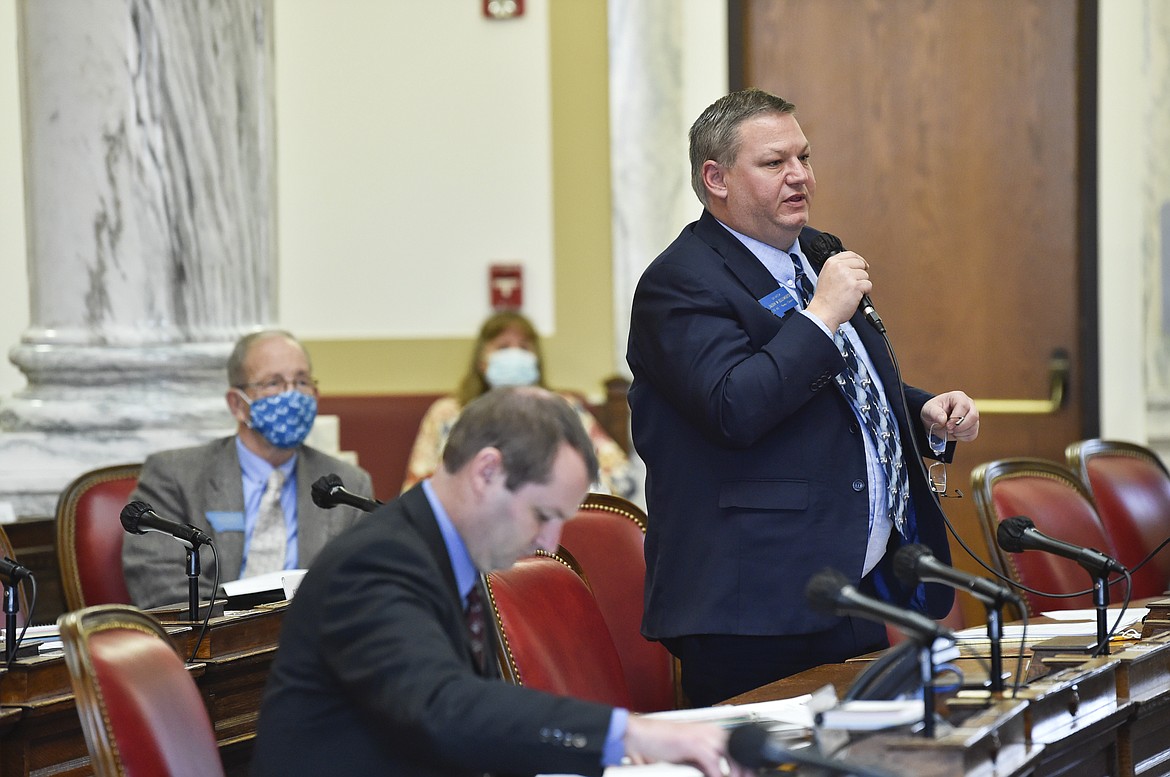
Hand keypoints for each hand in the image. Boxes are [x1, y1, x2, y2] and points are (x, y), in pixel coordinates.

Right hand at [624, 717, 749, 776]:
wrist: (638, 734)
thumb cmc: (658, 743)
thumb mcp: (687, 753)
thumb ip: (703, 761)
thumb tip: (718, 771)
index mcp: (709, 731)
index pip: (736, 748)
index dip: (745, 765)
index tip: (748, 774)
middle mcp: (709, 731)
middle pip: (739, 753)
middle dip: (745, 770)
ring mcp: (703, 737)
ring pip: (732, 759)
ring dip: (736, 774)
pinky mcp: (695, 745)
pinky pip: (716, 766)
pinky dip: (720, 776)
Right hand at [805, 251, 870, 331]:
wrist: (823, 312)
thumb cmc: (824, 299)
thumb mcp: (825, 276)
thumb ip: (837, 268)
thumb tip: (851, 266)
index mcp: (832, 263)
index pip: (851, 254)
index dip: (859, 260)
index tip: (862, 265)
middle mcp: (840, 267)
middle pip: (860, 264)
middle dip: (860, 274)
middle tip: (854, 283)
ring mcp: (848, 276)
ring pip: (865, 276)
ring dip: (861, 285)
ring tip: (850, 292)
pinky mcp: (856, 286)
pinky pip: (868, 285)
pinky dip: (865, 292)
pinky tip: (855, 296)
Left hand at [921, 391, 979, 441]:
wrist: (934, 420)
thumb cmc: (933, 411)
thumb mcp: (929, 409)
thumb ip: (934, 413)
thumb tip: (943, 419)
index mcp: (958, 397)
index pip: (964, 406)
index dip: (956, 418)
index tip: (947, 425)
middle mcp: (969, 404)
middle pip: (973, 416)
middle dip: (960, 427)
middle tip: (949, 429)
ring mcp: (973, 415)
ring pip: (973, 427)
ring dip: (960, 433)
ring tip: (949, 430)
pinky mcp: (974, 426)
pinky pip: (972, 435)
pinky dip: (962, 437)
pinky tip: (954, 433)